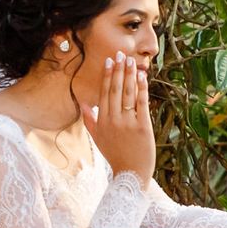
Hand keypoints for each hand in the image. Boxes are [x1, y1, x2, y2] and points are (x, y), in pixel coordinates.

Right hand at [81, 50, 154, 183]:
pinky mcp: (142, 127)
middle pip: (116, 90)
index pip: (104, 93)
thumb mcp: (98, 139)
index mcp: (102, 121)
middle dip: (118, 70)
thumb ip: (90, 120)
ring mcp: (128, 123)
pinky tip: (143, 76)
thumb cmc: (115, 155)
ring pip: (128, 94)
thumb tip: (83, 104)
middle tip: (121, 53)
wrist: (130, 174)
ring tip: (132, 61)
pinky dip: (142, 89)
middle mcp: (113, 120)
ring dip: (130, 75)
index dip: (108, 76)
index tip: (110, 61)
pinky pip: (141, 103)